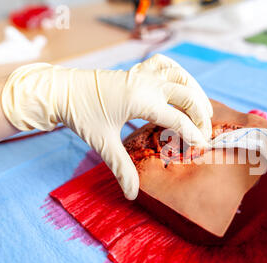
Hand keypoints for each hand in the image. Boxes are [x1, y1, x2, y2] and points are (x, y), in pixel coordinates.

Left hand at [1, 54, 212, 199]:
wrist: (61, 90)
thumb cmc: (81, 114)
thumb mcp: (102, 142)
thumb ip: (121, 168)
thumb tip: (132, 195)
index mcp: (141, 100)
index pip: (178, 119)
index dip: (193, 134)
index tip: (202, 147)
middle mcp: (147, 83)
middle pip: (187, 96)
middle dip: (201, 115)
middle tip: (205, 133)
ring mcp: (143, 74)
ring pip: (181, 76)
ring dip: (195, 92)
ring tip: (203, 110)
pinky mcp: (137, 71)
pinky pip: (165, 64)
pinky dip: (178, 73)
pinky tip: (182, 84)